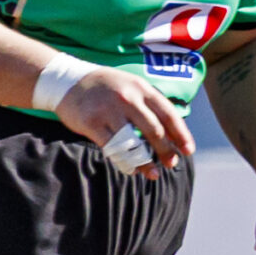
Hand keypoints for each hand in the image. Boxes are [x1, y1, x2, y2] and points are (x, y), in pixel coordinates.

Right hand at [56, 67, 194, 174]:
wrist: (67, 80)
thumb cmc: (106, 87)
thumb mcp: (131, 85)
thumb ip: (149, 105)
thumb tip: (172, 133)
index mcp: (141, 88)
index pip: (168, 114)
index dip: (181, 134)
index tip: (188, 151)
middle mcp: (127, 98)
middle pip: (154, 131)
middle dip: (166, 151)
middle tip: (171, 164)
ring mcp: (109, 111)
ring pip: (134, 144)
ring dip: (146, 162)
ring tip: (153, 173)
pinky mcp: (92, 124)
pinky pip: (113, 149)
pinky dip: (126, 162)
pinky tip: (132, 169)